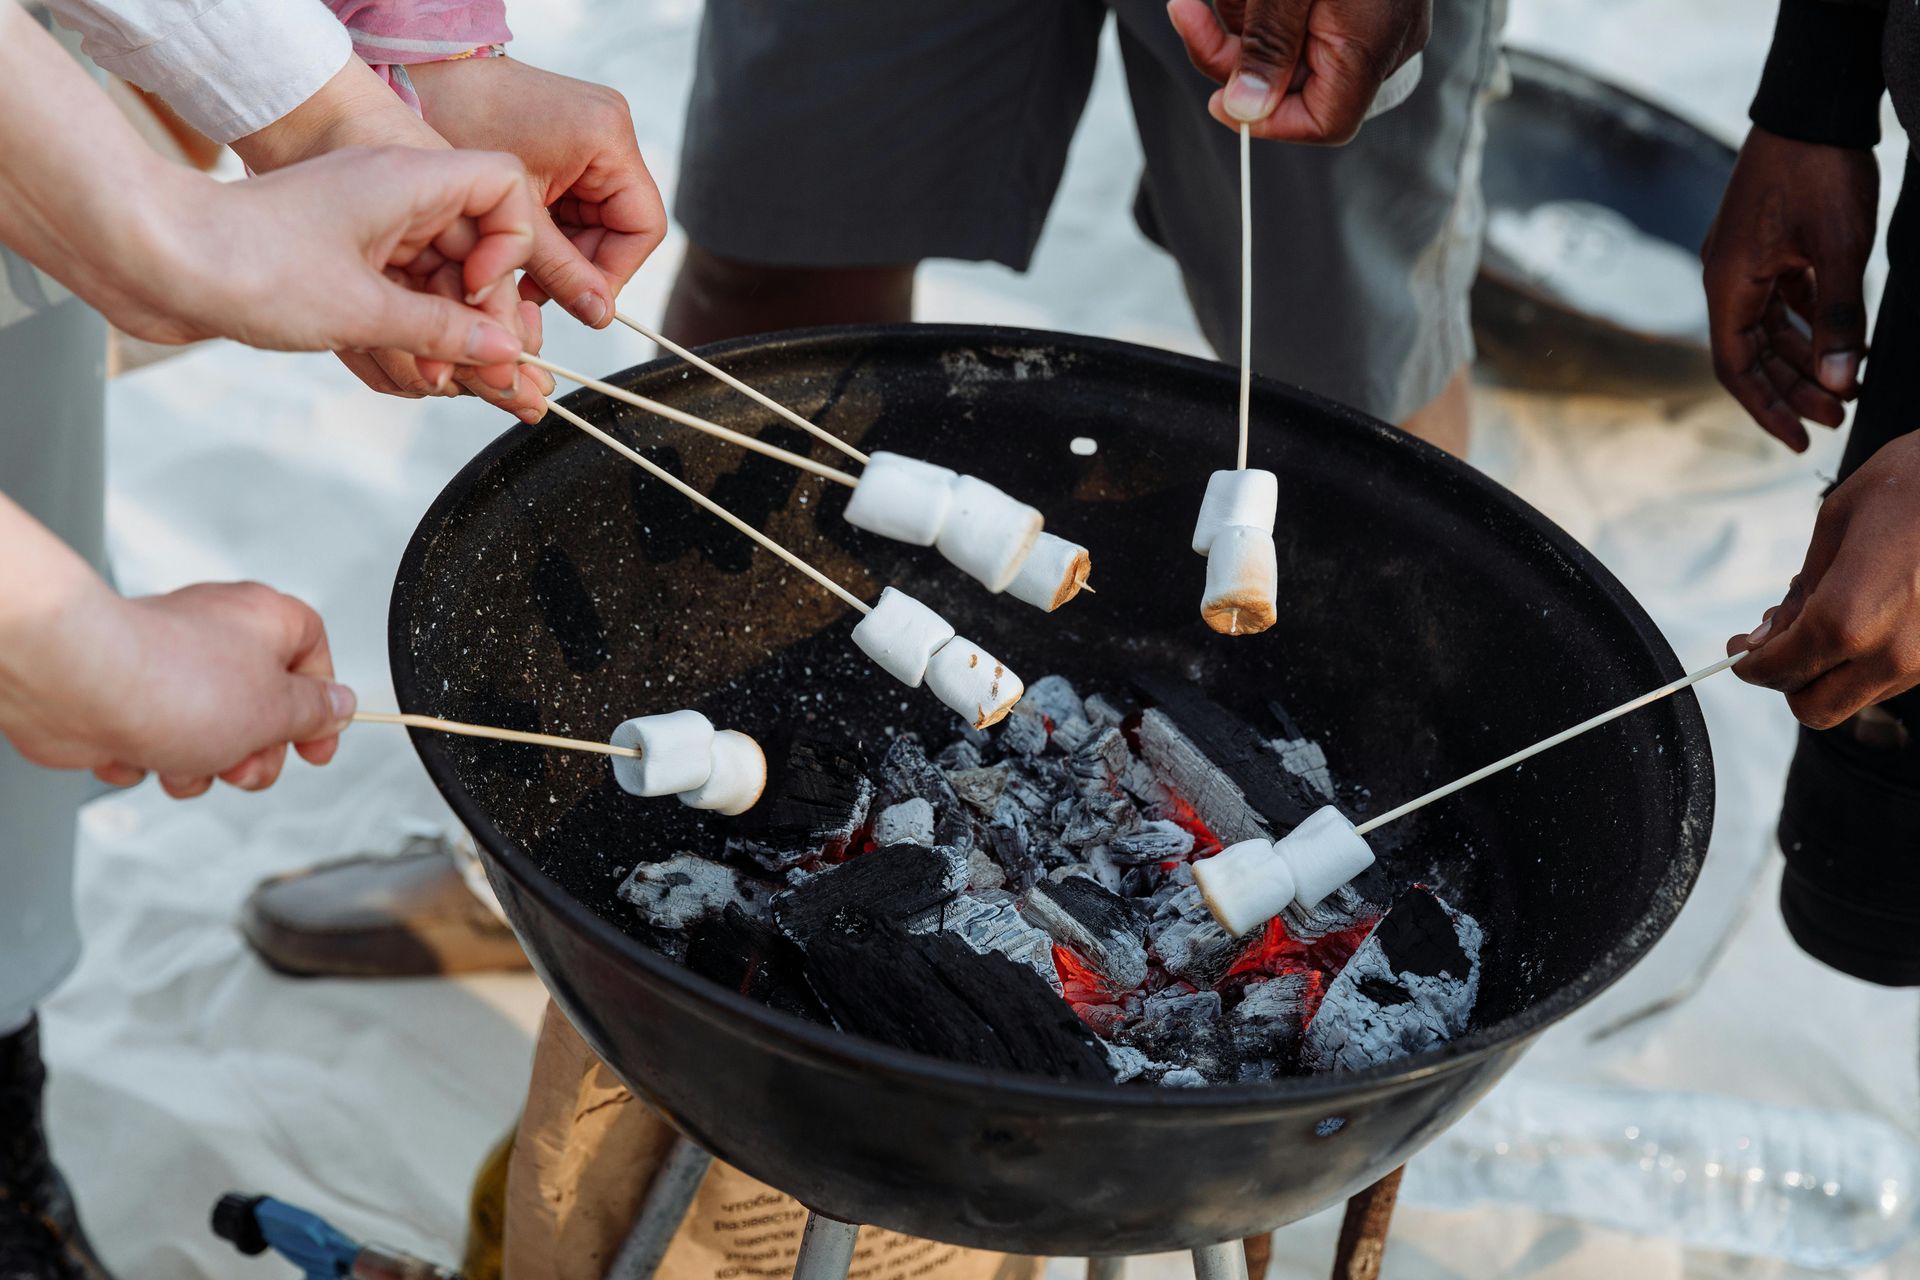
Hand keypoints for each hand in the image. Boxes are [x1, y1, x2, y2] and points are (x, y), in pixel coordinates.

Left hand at [0, 578, 354, 798]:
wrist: (77, 684)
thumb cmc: (174, 683)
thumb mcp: (277, 710)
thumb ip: (316, 712)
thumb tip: (338, 706)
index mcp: (266, 620)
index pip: (315, 657)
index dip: (320, 707)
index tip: (315, 746)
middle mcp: (217, 634)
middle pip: (262, 706)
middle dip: (254, 752)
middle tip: (243, 764)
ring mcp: (168, 663)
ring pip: (208, 731)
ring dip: (200, 763)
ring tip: (182, 759)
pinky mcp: (123, 692)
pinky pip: (155, 738)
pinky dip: (150, 755)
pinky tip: (139, 750)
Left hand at [128, 146, 536, 394]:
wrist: (151, 260)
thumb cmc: (246, 262)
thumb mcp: (362, 309)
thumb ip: (444, 333)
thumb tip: (502, 353)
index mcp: (407, 182)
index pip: (502, 191)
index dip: (510, 248)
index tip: (483, 297)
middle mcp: (391, 200)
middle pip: (474, 254)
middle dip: (481, 320)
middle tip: (492, 377)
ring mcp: (363, 233)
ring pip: (436, 287)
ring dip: (443, 342)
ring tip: (437, 385)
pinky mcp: (336, 266)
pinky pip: (396, 303)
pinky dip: (406, 341)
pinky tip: (405, 377)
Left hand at [408, 56, 666, 324]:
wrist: (417, 73)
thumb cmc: (457, 120)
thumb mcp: (515, 212)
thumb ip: (560, 269)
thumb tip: (599, 315)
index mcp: (607, 136)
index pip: (642, 227)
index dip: (613, 272)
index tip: (577, 300)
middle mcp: (611, 129)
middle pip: (620, 226)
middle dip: (580, 264)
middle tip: (535, 290)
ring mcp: (592, 132)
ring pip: (596, 219)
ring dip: (562, 251)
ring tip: (518, 268)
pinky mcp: (570, 139)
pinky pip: (576, 200)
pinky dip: (550, 229)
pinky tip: (516, 241)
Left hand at [1167, 0, 1428, 143]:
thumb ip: (1267, 46)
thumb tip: (1244, 110)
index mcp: (1371, 44)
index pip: (1324, 123)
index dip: (1268, 121)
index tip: (1220, 97)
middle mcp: (1382, 40)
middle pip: (1298, 86)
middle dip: (1236, 53)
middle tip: (1189, 12)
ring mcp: (1374, 18)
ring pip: (1291, 49)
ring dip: (1240, 19)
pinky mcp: (1359, 0)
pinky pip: (1302, 20)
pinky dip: (1262, 4)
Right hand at [1702, 127, 1878, 450]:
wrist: (1811, 104)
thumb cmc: (1819, 172)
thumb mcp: (1839, 251)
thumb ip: (1836, 320)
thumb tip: (1840, 383)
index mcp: (1729, 285)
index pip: (1737, 368)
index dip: (1767, 408)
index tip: (1801, 438)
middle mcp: (1726, 278)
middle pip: (1752, 353)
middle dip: (1794, 388)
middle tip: (1839, 415)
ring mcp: (1744, 259)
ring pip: (1768, 328)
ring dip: (1804, 358)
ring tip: (1848, 382)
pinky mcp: (1764, 244)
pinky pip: (1780, 299)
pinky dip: (1808, 323)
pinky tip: (1842, 337)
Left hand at [1729, 433, 1919, 727]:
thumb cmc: (1911, 485)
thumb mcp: (1834, 526)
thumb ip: (1800, 592)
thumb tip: (1768, 635)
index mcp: (1847, 620)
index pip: (1778, 672)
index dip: (1749, 665)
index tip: (1740, 649)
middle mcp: (1890, 655)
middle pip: (1815, 708)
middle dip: (1787, 681)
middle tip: (1777, 645)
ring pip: (1856, 698)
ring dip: (1829, 672)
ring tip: (1825, 620)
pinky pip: (1893, 678)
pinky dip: (1867, 661)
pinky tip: (1864, 618)